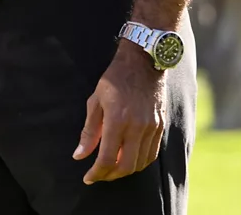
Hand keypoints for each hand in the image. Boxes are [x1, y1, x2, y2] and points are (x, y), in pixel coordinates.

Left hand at [73, 44, 165, 183]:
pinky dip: (139, 162)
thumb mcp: (95, 102)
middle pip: (125, 166)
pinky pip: (152, 154)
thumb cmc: (114, 80)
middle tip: (99, 175)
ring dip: (124, 170)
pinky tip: (128, 159)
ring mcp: (152, 128)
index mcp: (117, 120)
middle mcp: (137, 127)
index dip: (96, 172)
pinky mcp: (161, 126)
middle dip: (110, 175)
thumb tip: (79, 155)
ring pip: (140, 163)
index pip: (107, 158)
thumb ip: (89, 131)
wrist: (143, 63)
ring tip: (111, 168)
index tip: (88, 178)